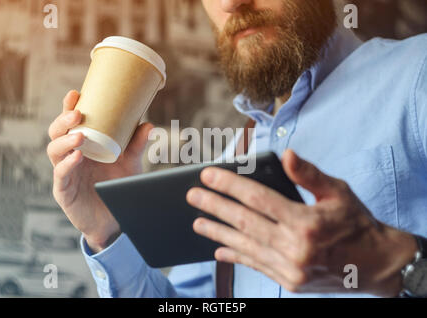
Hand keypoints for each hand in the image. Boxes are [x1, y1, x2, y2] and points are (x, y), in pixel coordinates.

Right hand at [47, 90, 153, 252]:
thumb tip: (148, 124)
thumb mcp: (129, 163)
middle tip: (77, 114)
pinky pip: (60, 175)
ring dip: (65, 141)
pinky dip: (68, 164)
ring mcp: (65, 173)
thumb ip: (136, 144)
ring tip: (80, 136)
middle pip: (56, 133)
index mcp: (82, 145)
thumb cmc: (118, 186)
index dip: (69, 107)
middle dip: (63, 121)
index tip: (75, 93)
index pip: (70, 123)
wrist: (115, 219)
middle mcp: (70, 156)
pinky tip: (78, 157)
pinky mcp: (63, 191)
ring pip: (54, 151)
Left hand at [187, 149, 417, 296]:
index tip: (208, 175)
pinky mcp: (290, 282)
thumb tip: (286, 155)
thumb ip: (308, 174)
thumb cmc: (357, 223)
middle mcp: (295, 248)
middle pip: (244, 222)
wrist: (377, 265)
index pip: (257, 199)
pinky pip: (256, 266)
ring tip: (197, 222)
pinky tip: (219, 252)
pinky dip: (236, 257)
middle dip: (215, 206)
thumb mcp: (338, 192)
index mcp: (306, 222)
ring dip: (218, 233)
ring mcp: (290, 269)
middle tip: (192, 196)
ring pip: (245, 246)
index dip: (229, 185)